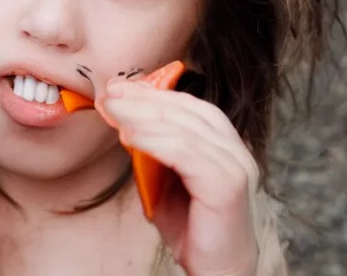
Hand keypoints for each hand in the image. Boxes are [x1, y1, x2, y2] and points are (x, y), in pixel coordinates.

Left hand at [101, 77, 259, 275]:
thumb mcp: (166, 183)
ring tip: (113, 110)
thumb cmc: (193, 229)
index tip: (117, 88)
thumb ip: (154, 153)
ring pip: (186, 128)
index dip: (154, 93)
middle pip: (188, 110)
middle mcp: (235, 150)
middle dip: (145, 98)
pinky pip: (188, 155)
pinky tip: (130, 137)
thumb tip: (125, 124)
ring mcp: (236, 167)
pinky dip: (156, 142)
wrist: (215, 270)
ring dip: (144, 115)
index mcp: (224, 145)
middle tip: (110, 93)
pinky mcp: (227, 187)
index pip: (190, 107)